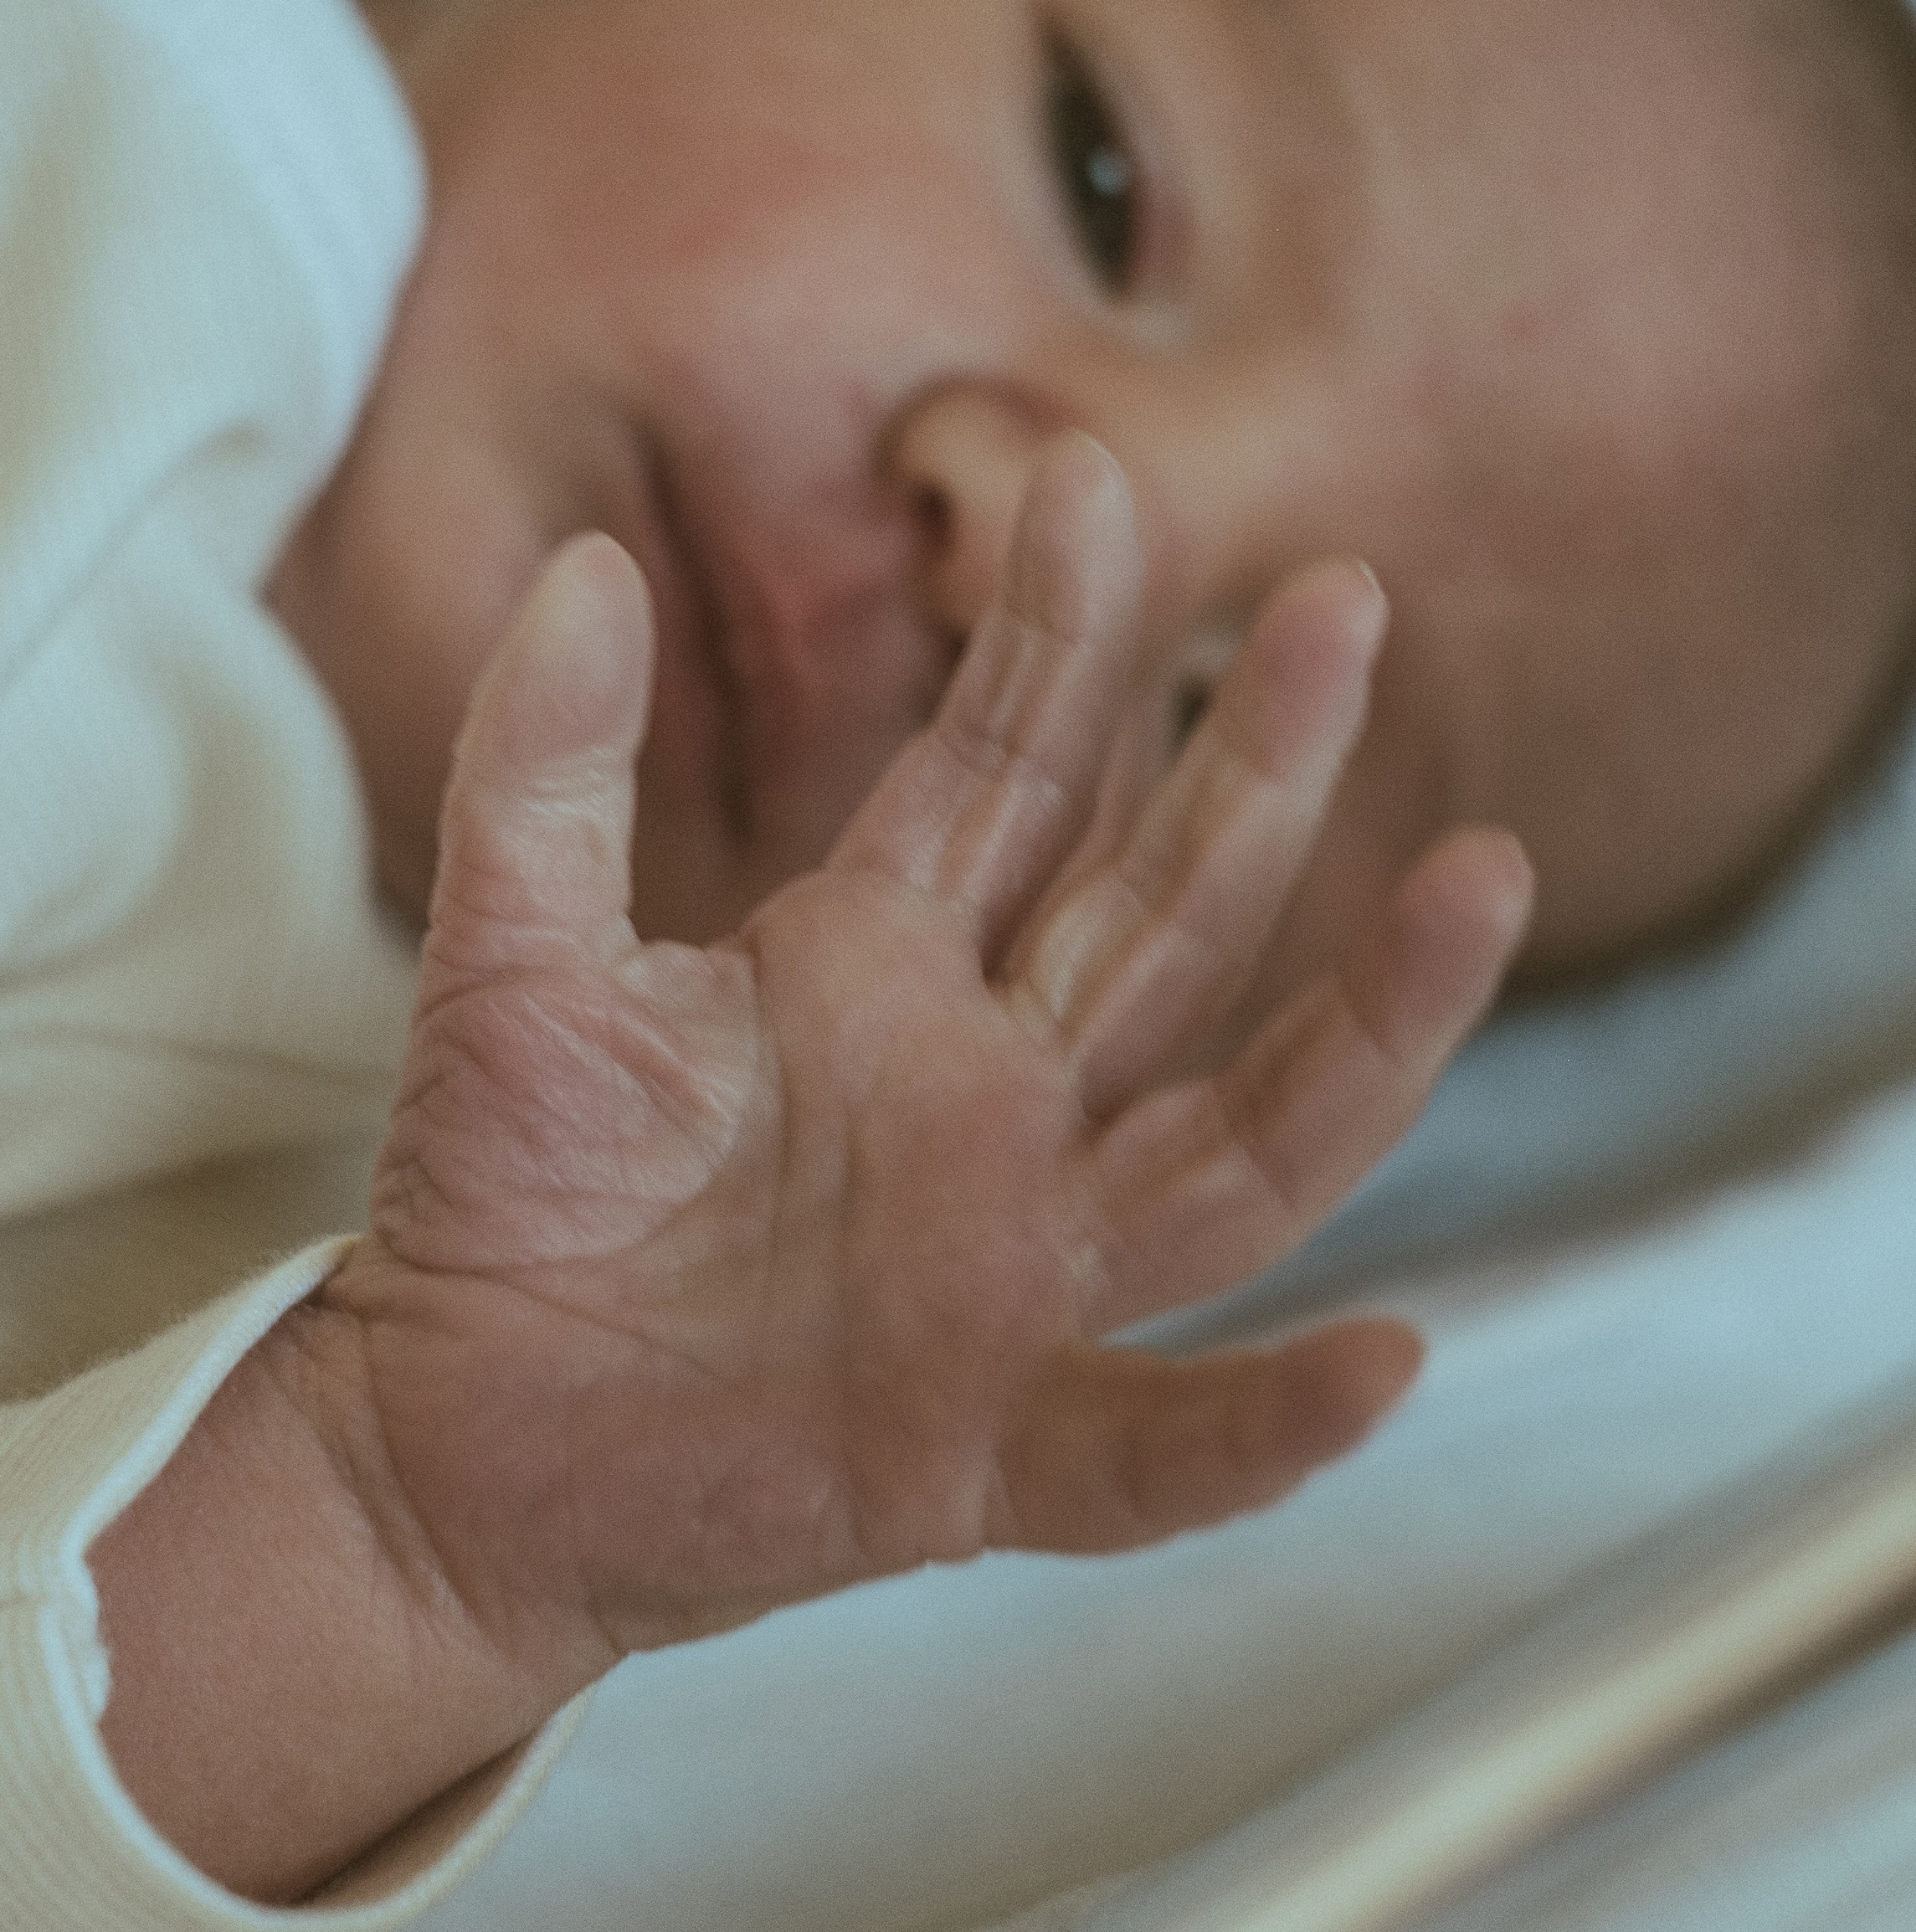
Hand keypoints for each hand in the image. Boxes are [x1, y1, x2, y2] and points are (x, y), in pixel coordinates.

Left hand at [298, 438, 1531, 1739]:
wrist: (448, 1444)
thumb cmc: (492, 1202)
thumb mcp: (510, 964)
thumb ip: (545, 773)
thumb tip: (580, 561)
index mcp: (884, 973)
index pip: (1016, 777)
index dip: (1066, 639)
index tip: (1096, 476)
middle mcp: (989, 1104)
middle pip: (1169, 921)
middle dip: (1261, 763)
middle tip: (1343, 596)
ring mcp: (1009, 1276)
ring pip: (1238, 1149)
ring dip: (1366, 1031)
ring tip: (1482, 879)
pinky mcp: (978, 1455)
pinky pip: (1153, 1445)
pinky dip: (1263, 1422)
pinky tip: (1382, 1360)